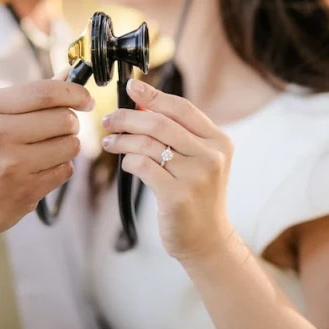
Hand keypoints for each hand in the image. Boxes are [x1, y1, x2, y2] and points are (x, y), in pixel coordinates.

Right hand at [0, 79, 94, 267]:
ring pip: (70, 146)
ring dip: (66, 147)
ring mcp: (12, 166)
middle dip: (70, 123)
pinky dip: (59, 169)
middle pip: (64, 119)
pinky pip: (65, 171)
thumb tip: (68, 76)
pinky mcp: (25, 192)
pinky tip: (38, 170)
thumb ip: (27, 98)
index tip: (85, 100)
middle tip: (57, 130)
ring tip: (45, 151)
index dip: (75, 93)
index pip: (46, 92)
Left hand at [101, 79, 235, 262]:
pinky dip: (128, 161)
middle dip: (128, 117)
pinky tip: (125, 163)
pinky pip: (142, 166)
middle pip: (160, 123)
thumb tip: (142, 105)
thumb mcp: (200, 161)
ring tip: (109, 142)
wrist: (207, 240)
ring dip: (122, 140)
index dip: (154, 95)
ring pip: (147, 144)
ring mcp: (195, 176)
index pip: (182, 108)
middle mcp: (210, 156)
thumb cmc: (197, 196)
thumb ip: (179, 135)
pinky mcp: (177, 196)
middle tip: (109, 120)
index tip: (132, 88)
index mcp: (218, 141)